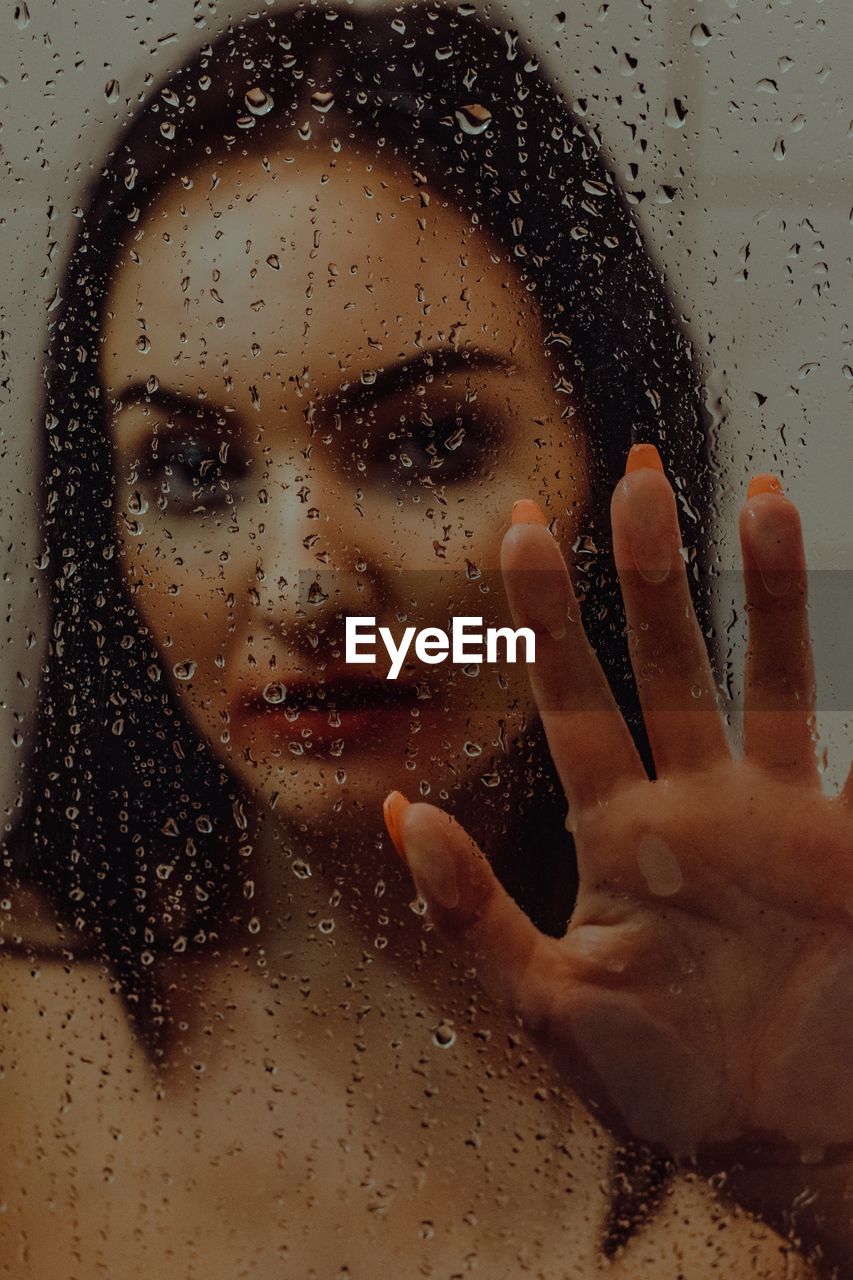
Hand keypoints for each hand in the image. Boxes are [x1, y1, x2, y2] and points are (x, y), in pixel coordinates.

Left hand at [383, 447, 852, 1166]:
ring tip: (762, 499)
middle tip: (636, 478)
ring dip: (767, 597)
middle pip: (669, 666)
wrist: (787, 1146)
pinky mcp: (852, 843)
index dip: (548, 620)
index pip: (574, 704)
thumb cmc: (662, 1086)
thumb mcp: (550, 1010)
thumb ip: (470, 913)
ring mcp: (784, 817)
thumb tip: (395, 810)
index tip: (522, 527)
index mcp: (622, 834)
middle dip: (653, 575)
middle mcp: (699, 805)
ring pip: (774, 682)